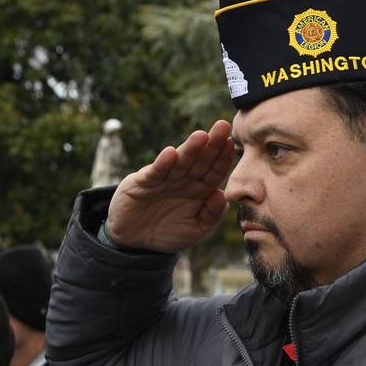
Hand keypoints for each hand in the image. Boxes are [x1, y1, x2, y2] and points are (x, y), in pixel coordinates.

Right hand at [106, 120, 234, 252]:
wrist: (134, 239)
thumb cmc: (168, 232)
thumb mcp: (195, 231)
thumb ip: (211, 216)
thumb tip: (222, 195)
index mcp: (200, 189)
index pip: (215, 171)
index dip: (223, 159)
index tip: (232, 145)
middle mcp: (184, 179)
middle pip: (200, 160)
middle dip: (212, 144)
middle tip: (223, 126)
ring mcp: (164, 179)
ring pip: (180, 162)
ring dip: (190, 149)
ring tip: (201, 136)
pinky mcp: (144, 182)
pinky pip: (155, 172)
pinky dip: (162, 164)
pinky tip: (170, 154)